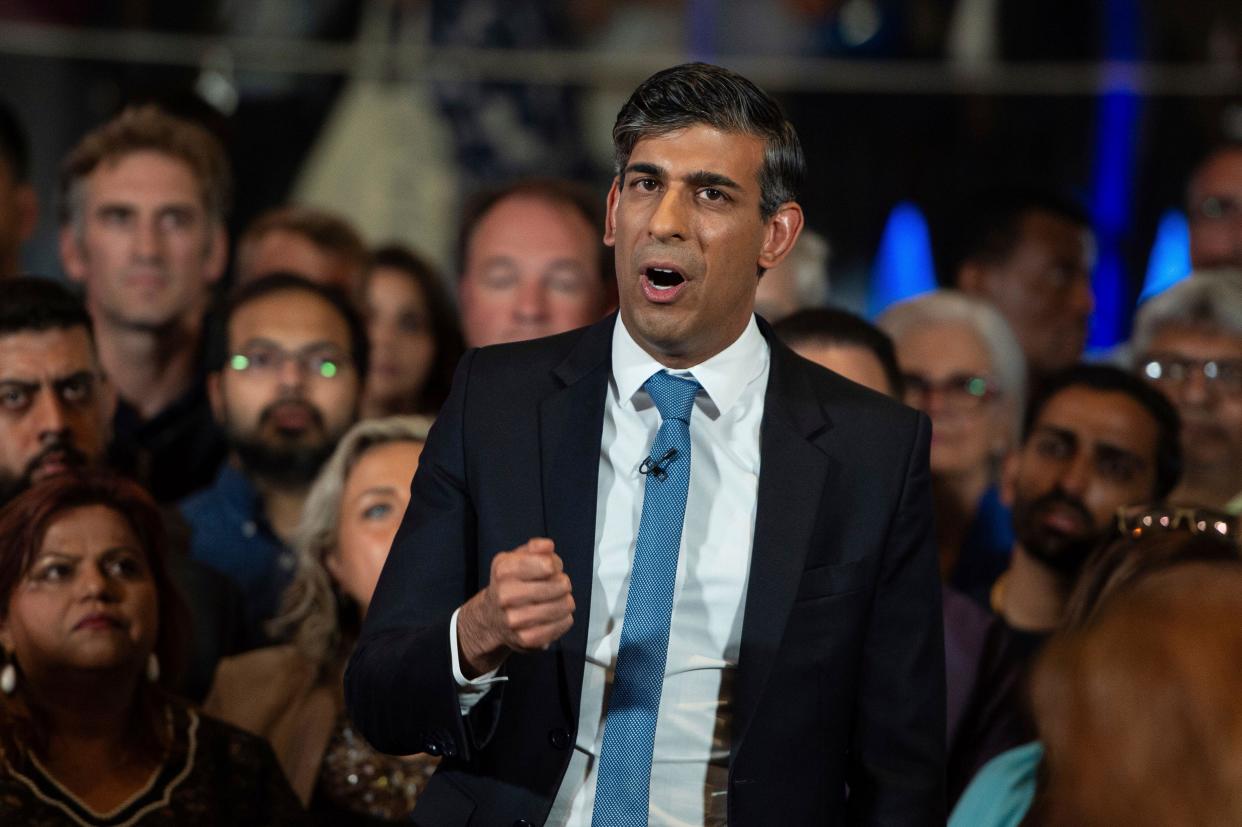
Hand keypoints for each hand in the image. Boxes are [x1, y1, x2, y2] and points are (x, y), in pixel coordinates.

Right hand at [456, 538, 574, 677]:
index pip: (548, 565)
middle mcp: (506, 595)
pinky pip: (563, 624)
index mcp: (504, 570)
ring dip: (566, 601)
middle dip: (563, 583)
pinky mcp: (527, 638)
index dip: (555, 565)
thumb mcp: (515, 559)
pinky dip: (565, 618)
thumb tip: (548, 546)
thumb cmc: (509, 584)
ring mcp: (515, 619)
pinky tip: (556, 615)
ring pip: (564, 605)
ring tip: (558, 600)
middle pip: (560, 585)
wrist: (490, 618)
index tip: (550, 569)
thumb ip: (534, 548)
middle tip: (556, 585)